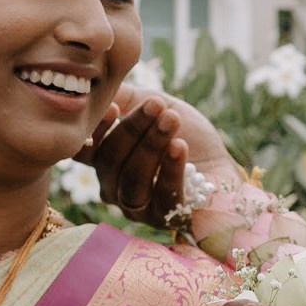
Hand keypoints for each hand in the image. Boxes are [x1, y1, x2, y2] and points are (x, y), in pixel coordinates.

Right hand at [82, 86, 240, 227]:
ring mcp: (136, 208)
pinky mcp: (164, 218)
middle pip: (109, 161)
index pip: (83, 151)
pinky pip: (162, 197)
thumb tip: (101, 87)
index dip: (93, 132)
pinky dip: (171, 169)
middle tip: (158, 105)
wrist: (222, 168)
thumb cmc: (186, 136)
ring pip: (132, 180)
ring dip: (152, 146)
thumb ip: (125, 96)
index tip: (115, 108)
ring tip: (172, 121)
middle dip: (133, 129)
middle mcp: (113, 187)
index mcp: (105, 161)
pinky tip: (180, 147)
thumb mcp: (155, 106)